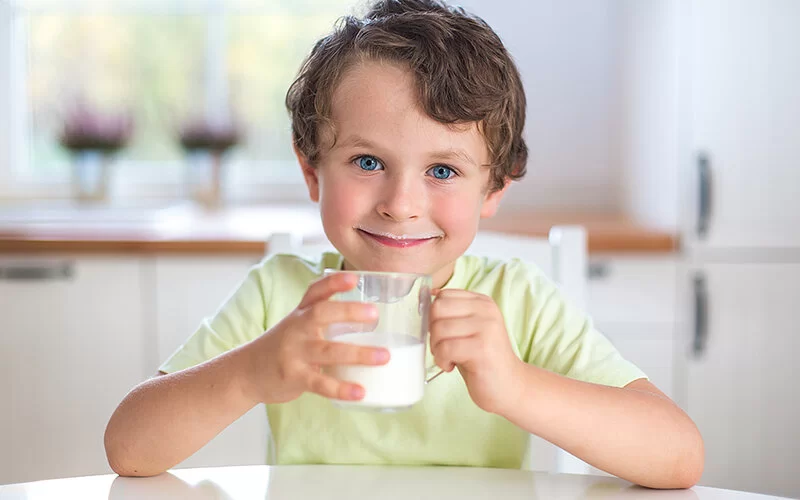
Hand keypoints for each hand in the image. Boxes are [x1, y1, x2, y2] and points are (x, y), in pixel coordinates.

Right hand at [242, 273, 388, 404]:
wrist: (247, 373)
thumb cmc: (283, 347)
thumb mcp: (297, 325)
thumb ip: (324, 318)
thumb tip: (368, 318)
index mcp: (301, 313)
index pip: (316, 291)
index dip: (334, 282)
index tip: (354, 278)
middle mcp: (297, 328)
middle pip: (321, 314)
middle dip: (348, 311)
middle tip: (375, 314)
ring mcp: (294, 352)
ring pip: (328, 351)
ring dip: (358, 353)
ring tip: (384, 356)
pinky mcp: (294, 377)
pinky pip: (320, 383)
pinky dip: (341, 388)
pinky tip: (360, 392)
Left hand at [429, 289, 523, 413]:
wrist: (508, 385)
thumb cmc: (481, 359)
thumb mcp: (467, 329)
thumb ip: (451, 314)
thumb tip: (425, 299)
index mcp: (482, 302)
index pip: (443, 295)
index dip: (434, 316)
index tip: (442, 333)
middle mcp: (486, 310)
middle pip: (438, 309)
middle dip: (432, 331)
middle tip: (443, 347)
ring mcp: (486, 327)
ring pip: (439, 329)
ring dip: (436, 349)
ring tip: (448, 358)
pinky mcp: (482, 348)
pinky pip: (445, 348)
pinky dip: (442, 360)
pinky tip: (451, 366)